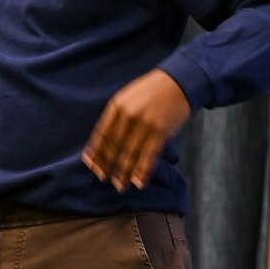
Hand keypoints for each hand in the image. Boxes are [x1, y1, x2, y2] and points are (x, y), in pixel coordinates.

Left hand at [83, 70, 191, 191]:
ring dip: (124, 173)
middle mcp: (128, 116)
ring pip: (130, 155)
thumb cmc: (151, 92)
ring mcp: (144, 124)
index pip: (101, 134)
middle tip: (103, 179)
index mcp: (117, 106)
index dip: (96, 152)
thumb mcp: (128, 98)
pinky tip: (139, 182)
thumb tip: (103, 140)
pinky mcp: (160, 132)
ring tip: (120, 186)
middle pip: (113, 147)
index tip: (91, 165)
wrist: (178, 81)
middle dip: (107, 166)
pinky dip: (143, 172)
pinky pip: (149, 157)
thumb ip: (116, 116)